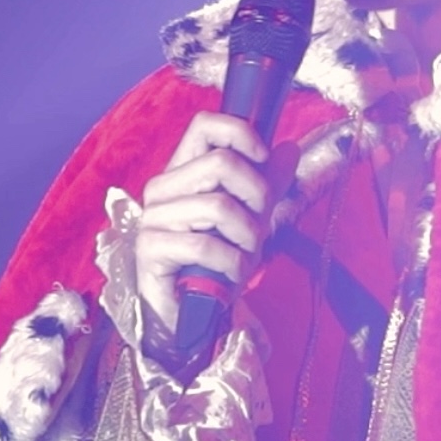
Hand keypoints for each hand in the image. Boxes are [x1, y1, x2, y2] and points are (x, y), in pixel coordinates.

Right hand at [132, 112, 272, 348]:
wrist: (189, 314)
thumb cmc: (216, 262)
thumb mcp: (249, 217)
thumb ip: (266, 183)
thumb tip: (289, 148)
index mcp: (184, 171)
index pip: (205, 125)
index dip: (241, 133)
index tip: (264, 158)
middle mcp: (163, 189)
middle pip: (221, 163)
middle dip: (257, 195)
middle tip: (260, 224)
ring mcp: (153, 218)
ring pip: (218, 206)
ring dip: (247, 236)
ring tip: (247, 254)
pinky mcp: (151, 248)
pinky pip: (204, 244)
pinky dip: (231, 262)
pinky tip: (232, 273)